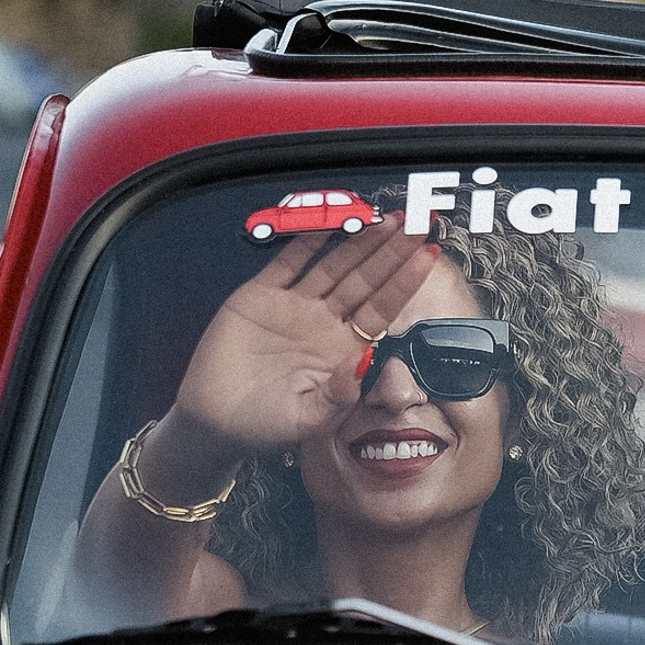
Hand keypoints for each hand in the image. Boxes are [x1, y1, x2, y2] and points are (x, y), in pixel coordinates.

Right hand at [158, 229, 440, 484]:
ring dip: (357, 242)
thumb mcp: (309, 418)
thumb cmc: (266, 425)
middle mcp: (324, 323)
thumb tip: (364, 362)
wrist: (216, 421)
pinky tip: (326, 222)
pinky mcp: (258, 296)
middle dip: (390, 252)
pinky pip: (285, 263)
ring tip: (384, 219)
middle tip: (416, 224)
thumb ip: (339, 393)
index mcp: (343, 350)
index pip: (382, 309)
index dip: (404, 282)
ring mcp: (293, 306)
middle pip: (365, 280)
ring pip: (332, 265)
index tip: (429, 257)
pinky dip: (304, 242)